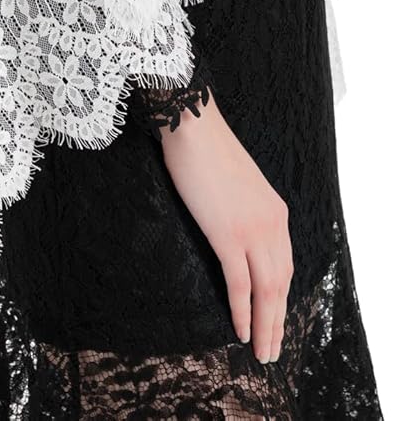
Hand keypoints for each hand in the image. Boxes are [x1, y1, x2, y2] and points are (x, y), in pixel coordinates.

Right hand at [159, 91, 293, 363]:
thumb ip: (247, 213)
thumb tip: (238, 238)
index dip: (282, 298)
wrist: (195, 127)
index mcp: (277, 212)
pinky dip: (243, 311)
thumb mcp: (240, 187)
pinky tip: (241, 331)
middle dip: (278, 322)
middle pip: (282, 284)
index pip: (286, 265)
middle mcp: (273, 224)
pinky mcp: (228, 235)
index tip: (277, 321)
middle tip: (272, 351)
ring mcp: (252, 231)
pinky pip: (240, 284)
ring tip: (261, 352)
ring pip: (266, 291)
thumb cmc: (209, 152)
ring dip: (265, 326)